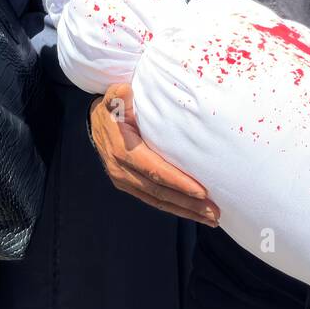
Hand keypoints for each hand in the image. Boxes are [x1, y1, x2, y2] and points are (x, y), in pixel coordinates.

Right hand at [89, 84, 219, 226]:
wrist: (95, 124)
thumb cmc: (111, 109)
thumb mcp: (112, 99)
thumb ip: (118, 96)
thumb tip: (124, 90)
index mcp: (122, 151)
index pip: (154, 170)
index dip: (178, 182)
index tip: (201, 191)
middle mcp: (122, 171)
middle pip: (160, 192)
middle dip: (189, 203)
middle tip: (215, 212)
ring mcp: (125, 181)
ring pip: (159, 201)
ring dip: (186, 211)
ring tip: (212, 218)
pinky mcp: (129, 186)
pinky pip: (154, 201)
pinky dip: (176, 208)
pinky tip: (194, 213)